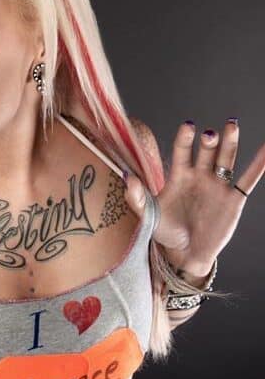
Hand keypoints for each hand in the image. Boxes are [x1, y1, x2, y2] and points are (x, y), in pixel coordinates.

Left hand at [125, 119, 264, 277]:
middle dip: (208, 141)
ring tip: (231, 125)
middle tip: (209, 134)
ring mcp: (218, 185)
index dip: (185, 139)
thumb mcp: (147, 215)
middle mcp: (200, 176)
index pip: (182, 152)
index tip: (188, 126)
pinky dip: (259, 164)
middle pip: (206, 151)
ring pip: (226, 158)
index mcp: (179, 176)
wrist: (184, 253)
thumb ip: (136, 197)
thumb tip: (127, 177)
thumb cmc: (165, 231)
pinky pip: (248, 178)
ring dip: (230, 142)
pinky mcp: (233, 198)